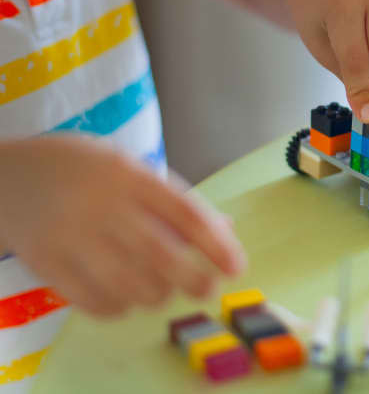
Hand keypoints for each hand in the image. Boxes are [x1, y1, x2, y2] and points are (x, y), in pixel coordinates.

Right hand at [0, 136, 246, 317]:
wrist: (9, 175)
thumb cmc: (86, 172)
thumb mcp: (131, 170)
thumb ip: (175, 200)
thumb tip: (226, 231)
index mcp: (130, 176)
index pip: (185, 213)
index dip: (217, 245)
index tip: (237, 267)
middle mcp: (102, 204)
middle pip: (160, 253)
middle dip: (194, 278)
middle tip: (208, 288)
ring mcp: (71, 235)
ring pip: (129, 284)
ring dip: (158, 295)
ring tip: (163, 289)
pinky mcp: (46, 263)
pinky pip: (93, 302)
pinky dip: (119, 308)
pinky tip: (125, 297)